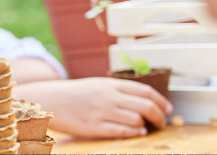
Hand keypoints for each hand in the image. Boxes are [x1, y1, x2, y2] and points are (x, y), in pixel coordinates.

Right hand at [15, 77, 172, 137]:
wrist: (48, 99)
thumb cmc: (74, 94)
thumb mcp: (97, 85)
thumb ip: (118, 90)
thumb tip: (144, 101)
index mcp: (109, 84)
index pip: (145, 91)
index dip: (161, 101)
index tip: (168, 108)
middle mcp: (108, 97)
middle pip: (146, 106)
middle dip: (159, 116)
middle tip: (162, 122)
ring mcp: (101, 112)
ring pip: (137, 120)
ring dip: (145, 125)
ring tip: (145, 127)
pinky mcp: (94, 127)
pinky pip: (122, 131)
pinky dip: (135, 133)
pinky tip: (137, 132)